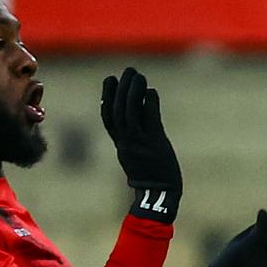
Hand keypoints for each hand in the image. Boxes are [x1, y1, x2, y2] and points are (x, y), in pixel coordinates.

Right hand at [100, 67, 181, 221]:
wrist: (159, 195)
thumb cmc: (150, 177)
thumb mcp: (135, 157)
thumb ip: (133, 138)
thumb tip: (138, 116)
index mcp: (121, 144)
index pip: (108, 117)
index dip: (107, 97)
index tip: (110, 80)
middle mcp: (127, 141)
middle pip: (118, 110)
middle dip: (121, 87)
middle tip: (128, 71)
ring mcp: (140, 142)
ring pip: (131, 111)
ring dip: (134, 91)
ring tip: (139, 76)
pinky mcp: (156, 143)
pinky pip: (150, 119)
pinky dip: (150, 103)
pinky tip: (152, 92)